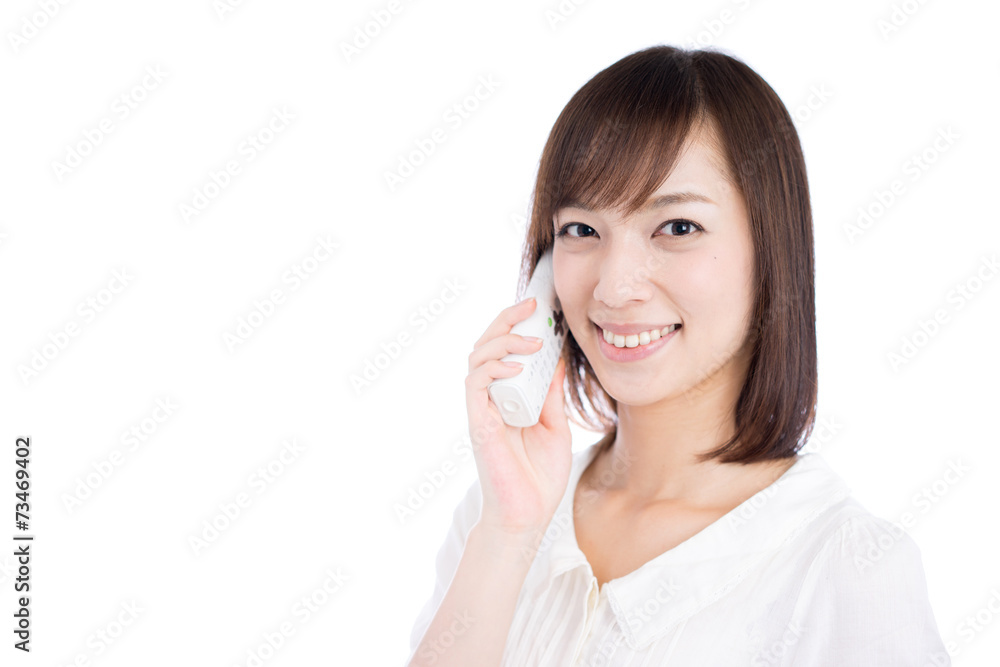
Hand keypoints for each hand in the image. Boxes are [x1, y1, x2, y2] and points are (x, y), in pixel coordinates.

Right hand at [465, 297, 572, 538]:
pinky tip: (516, 366)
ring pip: (477, 357)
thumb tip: (557, 359)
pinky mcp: (478, 422)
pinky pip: (476, 384)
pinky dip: (493, 368)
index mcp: (509, 396)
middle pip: (486, 345)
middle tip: (531, 305)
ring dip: (503, 341)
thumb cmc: (539, 476)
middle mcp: (491, 398)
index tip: (540, 307)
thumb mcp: (554, 426)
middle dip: (506, 320)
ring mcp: (482, 409)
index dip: (517, 325)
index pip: (505, 350)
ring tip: (531, 340)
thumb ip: (550, 394)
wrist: (529, 515)